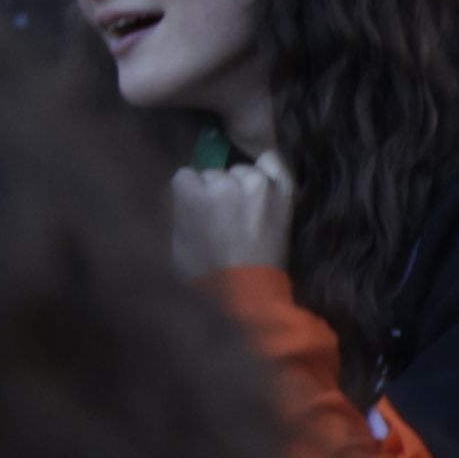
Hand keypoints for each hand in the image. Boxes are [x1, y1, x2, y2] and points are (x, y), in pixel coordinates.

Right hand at [171, 156, 292, 277]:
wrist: (248, 293)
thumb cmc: (203, 271)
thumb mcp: (176, 237)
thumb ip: (178, 206)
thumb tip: (183, 190)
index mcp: (193, 193)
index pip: (185, 175)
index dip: (188, 193)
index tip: (193, 208)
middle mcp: (226, 182)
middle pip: (214, 173)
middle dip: (214, 190)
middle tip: (220, 216)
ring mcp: (258, 184)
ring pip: (242, 171)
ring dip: (240, 185)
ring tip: (242, 211)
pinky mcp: (283, 192)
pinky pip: (274, 164)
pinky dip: (268, 169)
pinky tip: (262, 180)